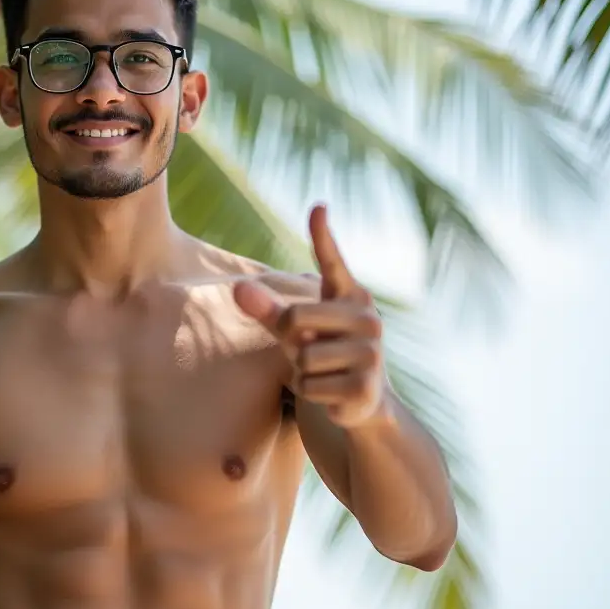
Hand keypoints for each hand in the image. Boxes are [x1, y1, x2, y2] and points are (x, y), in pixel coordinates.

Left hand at [233, 204, 386, 428]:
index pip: (332, 262)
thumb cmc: (321, 352)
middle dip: (290, 339)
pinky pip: (309, 386)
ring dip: (302, 372)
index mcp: (350, 295)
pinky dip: (309, 394)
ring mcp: (371, 353)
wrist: (361, 401)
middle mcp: (367, 318)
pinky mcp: (365, 386)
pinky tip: (330, 393)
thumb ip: (267, 308)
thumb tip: (238, 288)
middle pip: (294, 318)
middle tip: (309, 350)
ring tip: (323, 373)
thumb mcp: (292, 330)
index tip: (317, 206)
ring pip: (302, 359)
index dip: (322, 236)